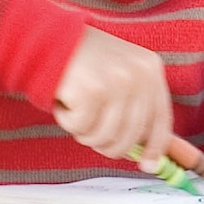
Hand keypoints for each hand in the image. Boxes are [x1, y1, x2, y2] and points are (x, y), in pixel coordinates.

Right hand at [55, 28, 175, 164]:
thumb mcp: (118, 75)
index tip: (146, 165)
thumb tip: (147, 153)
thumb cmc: (79, 62)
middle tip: (88, 131)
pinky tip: (64, 99)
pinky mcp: (93, 91)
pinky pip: (82, 128)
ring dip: (85, 132)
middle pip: (132, 135)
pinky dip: (68, 121)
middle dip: (108, 143)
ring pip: (106, 137)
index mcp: (150, 69)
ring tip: (75, 109)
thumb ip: (134, 106)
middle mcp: (140, 74)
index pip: (161, 119)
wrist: (43, 38)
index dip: (155, 147)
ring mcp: (118, 82)